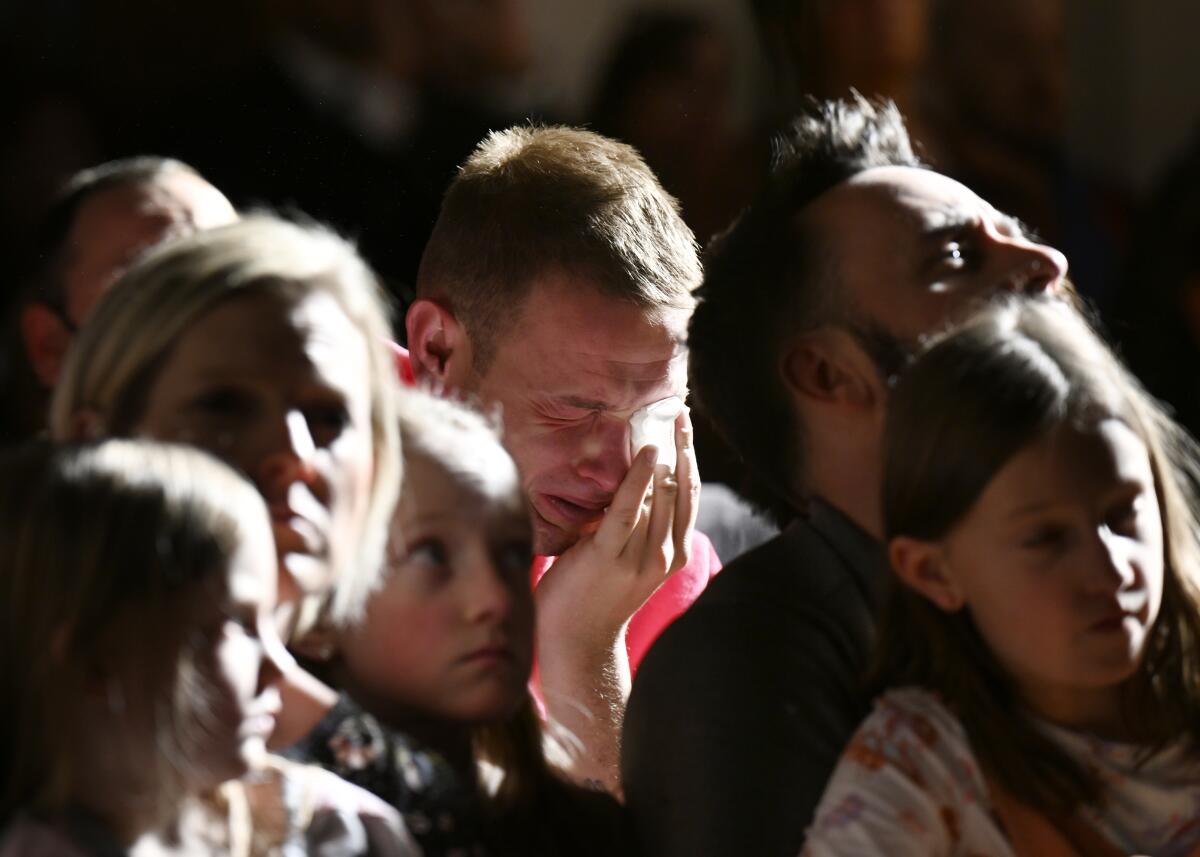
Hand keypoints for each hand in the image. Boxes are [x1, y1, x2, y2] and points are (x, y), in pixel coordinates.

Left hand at [536, 407, 698, 648]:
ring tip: (661, 422)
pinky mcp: (608, 555)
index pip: (689, 496)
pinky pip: (627, 509)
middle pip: (679, 489)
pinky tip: (647, 452)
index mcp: (672, 553)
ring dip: (662, 454)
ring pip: (659, 495)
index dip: (689, 459)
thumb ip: (635, 525)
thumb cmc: (593, 595)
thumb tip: (632, 480)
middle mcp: (664, 554)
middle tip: (677, 413)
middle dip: (681, 448)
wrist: (575, 644)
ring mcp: (639, 557)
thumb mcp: (626, 558)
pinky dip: (639, 479)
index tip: (684, 427)